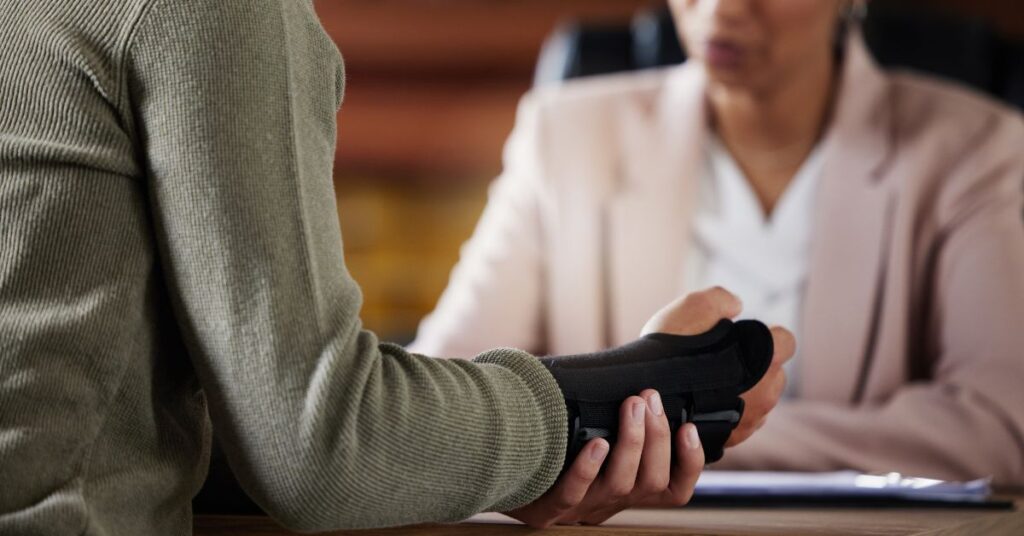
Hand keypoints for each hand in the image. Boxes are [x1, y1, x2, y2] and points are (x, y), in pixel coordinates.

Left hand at [505, 392, 703, 527]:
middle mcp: (607, 504)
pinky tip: (596, 443)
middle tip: (649, 399)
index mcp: (625, 490)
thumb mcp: (591, 436)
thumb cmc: (550, 446)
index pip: (674, 490)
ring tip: (632, 406)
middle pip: (651, 483)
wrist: (494, 472)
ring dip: (631, 443)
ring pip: (619, 487)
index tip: (688, 427)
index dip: (690, 463)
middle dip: (657, 438)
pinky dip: (587, 469)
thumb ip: (618, 418)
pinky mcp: (543, 512)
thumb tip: (649, 382)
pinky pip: (571, 495)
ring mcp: (577, 510)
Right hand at [641, 286, 795, 447]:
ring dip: (743, 392)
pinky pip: (738, 423)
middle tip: (720, 359)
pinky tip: (702, 404)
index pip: (786, 341)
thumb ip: (722, 299)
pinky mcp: (731, 440)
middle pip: (773, 374)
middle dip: (755, 367)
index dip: (767, 335)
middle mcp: (766, 394)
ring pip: (758, 402)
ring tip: (707, 384)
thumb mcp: (694, 306)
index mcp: (766, 360)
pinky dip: (726, 412)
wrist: (641, 398)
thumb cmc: (668, 353)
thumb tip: (735, 305)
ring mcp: (750, 422)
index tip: (743, 335)